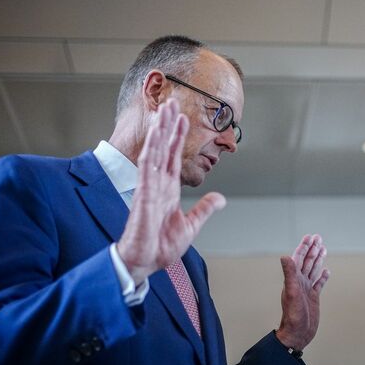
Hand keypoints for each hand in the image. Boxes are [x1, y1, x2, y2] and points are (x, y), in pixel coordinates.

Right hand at [117, 98, 225, 284]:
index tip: (183, 118)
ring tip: (164, 110)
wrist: (146, 262)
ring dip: (160, 131)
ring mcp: (150, 187)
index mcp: (168, 190)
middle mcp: (158, 184)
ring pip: (154, 152)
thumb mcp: (190, 226)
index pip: (173, 156)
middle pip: (163, 148)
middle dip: (168, 125)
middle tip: (172, 102)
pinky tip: (155, 136)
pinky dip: (151, 150)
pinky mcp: (143, 195)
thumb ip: (204, 210)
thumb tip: (221, 198)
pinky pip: (147, 168)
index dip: (178, 137)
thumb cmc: (161, 247)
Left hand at [275, 234, 329, 350]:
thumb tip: (285, 256)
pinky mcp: (313, 297)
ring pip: (313, 270)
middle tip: (318, 237)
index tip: (310, 236)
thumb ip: (289, 274)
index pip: (299, 258)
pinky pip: (319, 284)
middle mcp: (300, 282)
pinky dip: (323, 276)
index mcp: (294, 279)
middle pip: (307, 261)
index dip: (304, 246)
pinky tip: (327, 271)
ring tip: (323, 248)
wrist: (297, 334)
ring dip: (318, 259)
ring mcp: (307, 289)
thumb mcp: (292, 293)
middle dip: (313, 249)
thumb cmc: (293, 316)